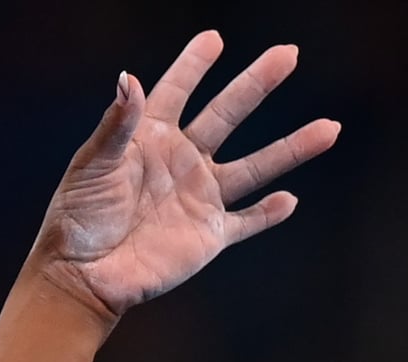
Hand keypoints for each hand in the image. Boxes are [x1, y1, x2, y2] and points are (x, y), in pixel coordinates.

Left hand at [30, 31, 339, 323]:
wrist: (82, 276)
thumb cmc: (77, 218)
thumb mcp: (92, 165)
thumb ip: (116, 124)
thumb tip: (129, 77)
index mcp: (150, 138)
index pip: (176, 92)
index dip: (194, 66)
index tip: (213, 39)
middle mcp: (181, 161)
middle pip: (228, 115)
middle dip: (257, 84)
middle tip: (288, 53)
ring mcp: (199, 197)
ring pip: (255, 166)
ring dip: (291, 147)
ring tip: (330, 128)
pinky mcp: (209, 234)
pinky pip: (247, 221)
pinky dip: (269, 213)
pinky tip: (290, 200)